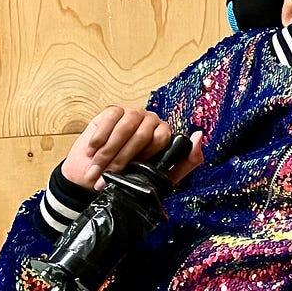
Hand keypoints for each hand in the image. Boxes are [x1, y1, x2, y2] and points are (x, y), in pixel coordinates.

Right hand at [61, 106, 202, 189]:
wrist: (94, 179)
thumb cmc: (129, 179)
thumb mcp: (162, 178)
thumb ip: (188, 161)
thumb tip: (199, 136)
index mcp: (164, 135)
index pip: (163, 137)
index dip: (146, 156)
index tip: (132, 172)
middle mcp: (151, 121)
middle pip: (141, 134)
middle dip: (122, 159)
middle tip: (109, 175)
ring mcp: (132, 114)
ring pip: (124, 128)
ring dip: (108, 152)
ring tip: (97, 168)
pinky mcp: (112, 111)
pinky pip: (109, 118)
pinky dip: (100, 138)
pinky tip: (93, 151)